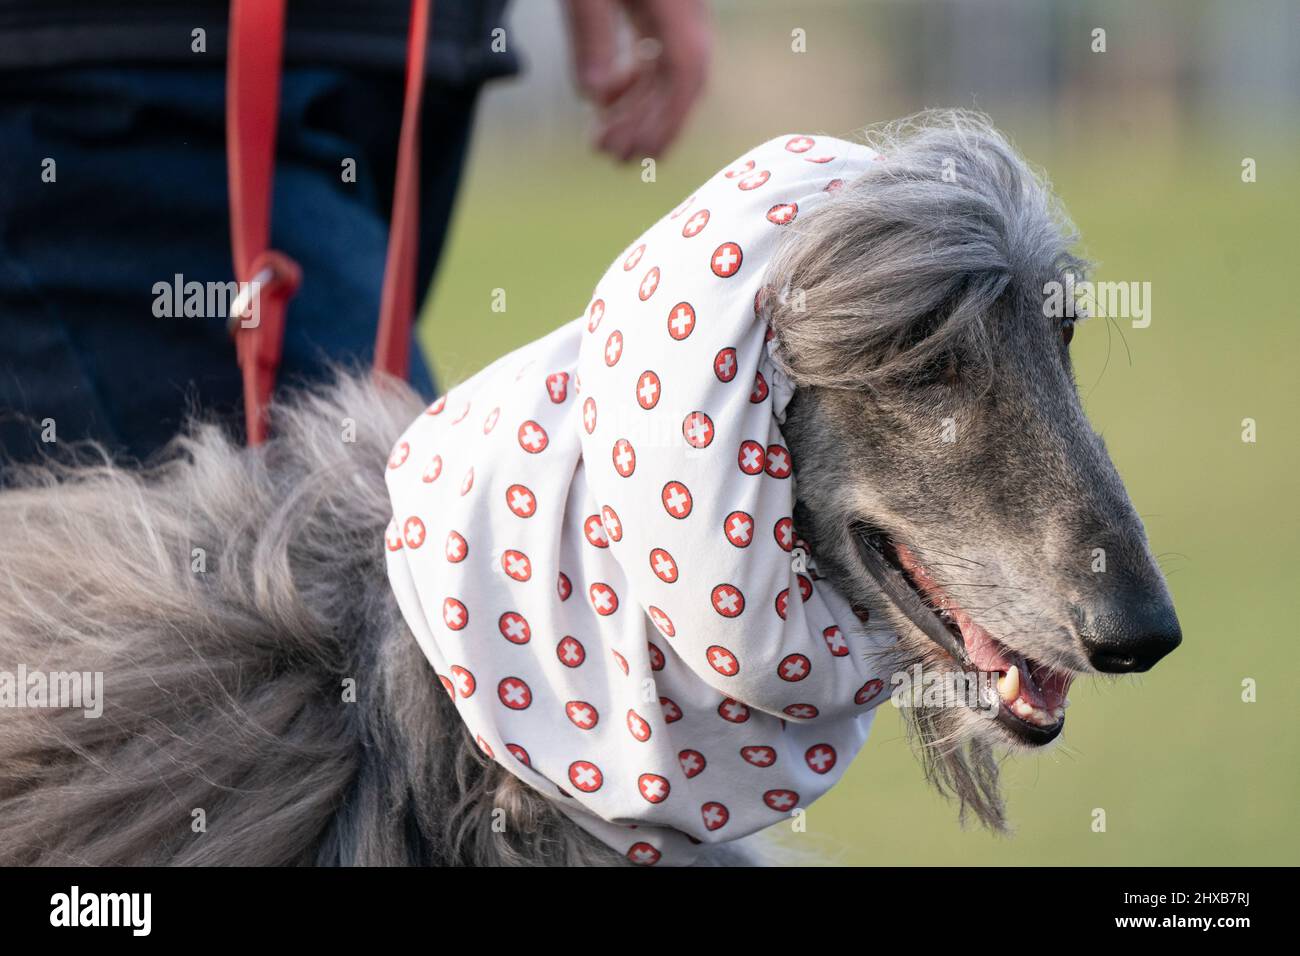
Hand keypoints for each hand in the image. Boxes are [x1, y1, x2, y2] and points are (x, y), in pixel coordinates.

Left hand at [564, 0, 711, 160]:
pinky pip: (658, 55)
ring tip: (602, 140)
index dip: (670, 117)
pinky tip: (605, 101)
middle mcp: (686, 9)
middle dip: (650, 125)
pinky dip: (634, 85)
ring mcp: (677, 10)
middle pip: (681, 79)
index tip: (645, 151)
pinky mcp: (661, 8)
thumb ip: (591, 31)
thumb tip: (593, 94)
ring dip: (639, 111)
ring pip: (668, 72)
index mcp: (676, 3)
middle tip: (613, 156)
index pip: (687, 68)